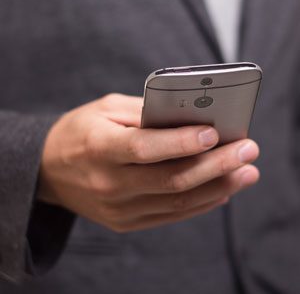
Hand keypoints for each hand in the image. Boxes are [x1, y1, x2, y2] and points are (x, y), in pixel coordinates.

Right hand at [38, 93, 259, 231]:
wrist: (49, 170)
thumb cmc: (79, 132)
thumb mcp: (105, 110)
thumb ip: (145, 113)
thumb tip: (188, 119)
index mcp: (100, 148)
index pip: (145, 149)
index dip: (182, 142)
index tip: (215, 133)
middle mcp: (109, 183)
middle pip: (171, 180)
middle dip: (216, 165)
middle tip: (248, 151)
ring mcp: (118, 209)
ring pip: (177, 202)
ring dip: (217, 187)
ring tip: (245, 173)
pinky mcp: (125, 221)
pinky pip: (170, 216)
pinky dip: (199, 203)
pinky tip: (221, 191)